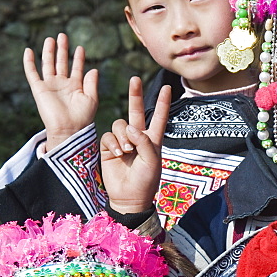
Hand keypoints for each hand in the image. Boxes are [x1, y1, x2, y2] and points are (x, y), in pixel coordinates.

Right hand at [23, 33, 98, 151]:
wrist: (69, 129)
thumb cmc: (83, 118)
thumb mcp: (91, 99)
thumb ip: (91, 83)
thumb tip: (94, 69)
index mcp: (75, 87)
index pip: (76, 68)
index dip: (78, 58)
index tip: (80, 47)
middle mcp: (62, 85)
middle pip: (61, 62)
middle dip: (62, 49)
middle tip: (63, 35)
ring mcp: (50, 86)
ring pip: (48, 64)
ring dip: (49, 51)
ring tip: (51, 38)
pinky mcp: (39, 89)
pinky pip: (32, 73)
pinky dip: (29, 62)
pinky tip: (28, 50)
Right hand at [100, 76, 170, 214]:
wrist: (129, 197)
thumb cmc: (145, 181)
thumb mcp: (152, 161)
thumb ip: (144, 142)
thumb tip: (130, 127)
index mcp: (152, 140)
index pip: (158, 117)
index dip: (162, 103)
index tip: (168, 88)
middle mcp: (138, 137)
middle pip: (136, 111)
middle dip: (135, 95)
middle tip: (135, 79)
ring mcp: (122, 141)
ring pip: (120, 124)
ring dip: (123, 136)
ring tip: (127, 151)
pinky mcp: (109, 147)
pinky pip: (109, 135)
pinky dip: (113, 143)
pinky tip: (118, 153)